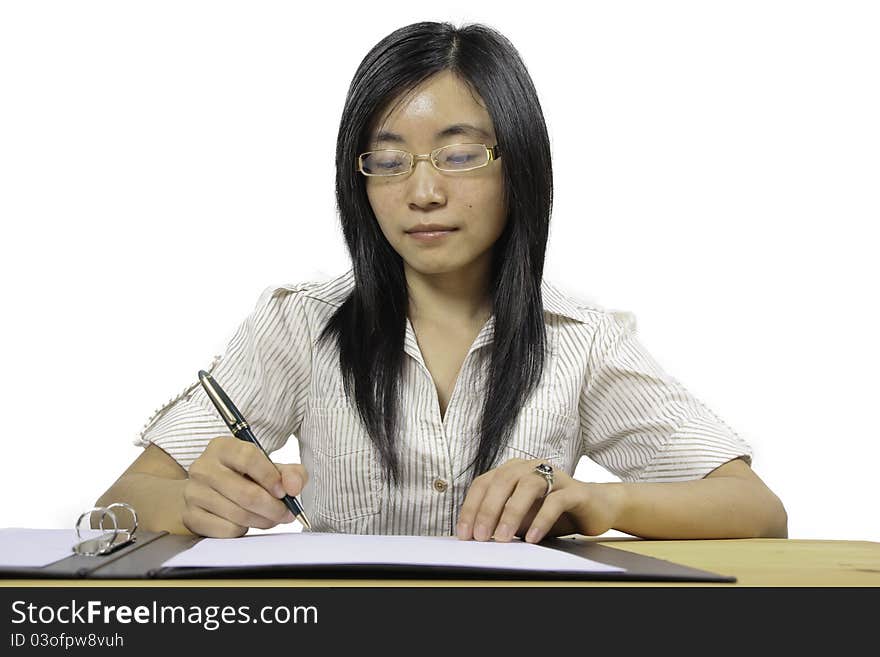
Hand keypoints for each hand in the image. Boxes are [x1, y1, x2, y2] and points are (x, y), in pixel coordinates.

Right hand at [181, 435, 308, 537]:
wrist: (203, 493)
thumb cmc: (240, 477)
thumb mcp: (267, 468)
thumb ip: (289, 473)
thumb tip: (294, 487)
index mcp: (223, 447)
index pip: (249, 458)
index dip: (271, 478)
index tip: (284, 492)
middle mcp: (204, 467)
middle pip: (246, 493)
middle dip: (273, 508)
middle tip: (285, 513)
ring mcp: (194, 492)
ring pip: (238, 515)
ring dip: (262, 521)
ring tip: (270, 518)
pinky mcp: (191, 516)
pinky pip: (227, 530)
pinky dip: (243, 530)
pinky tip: (245, 522)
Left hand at [455, 458, 621, 542]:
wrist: (596, 508)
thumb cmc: (553, 512)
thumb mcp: (522, 517)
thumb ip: (502, 519)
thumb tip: (478, 535)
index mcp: (513, 470)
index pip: (484, 483)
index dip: (471, 508)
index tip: (464, 533)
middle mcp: (531, 466)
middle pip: (503, 481)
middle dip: (488, 510)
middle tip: (480, 537)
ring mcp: (554, 475)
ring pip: (528, 486)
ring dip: (512, 513)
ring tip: (503, 537)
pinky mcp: (575, 489)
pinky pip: (555, 501)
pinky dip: (541, 520)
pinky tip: (532, 538)